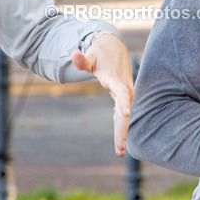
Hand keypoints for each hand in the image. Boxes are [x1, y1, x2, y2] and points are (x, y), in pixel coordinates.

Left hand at [71, 33, 132, 155]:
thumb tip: (73, 55)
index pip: (121, 92)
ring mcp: (126, 94)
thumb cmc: (100, 53)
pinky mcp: (124, 97)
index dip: (123, 102)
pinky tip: (120, 143)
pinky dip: (121, 127)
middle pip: (124, 111)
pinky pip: (122, 114)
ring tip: (119, 151)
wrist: (115, 48)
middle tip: (120, 149)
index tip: (126, 113)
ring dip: (122, 132)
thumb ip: (82, 59)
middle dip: (122, 130)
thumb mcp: (90, 55)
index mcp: (115, 79)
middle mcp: (124, 88)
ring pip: (124, 116)